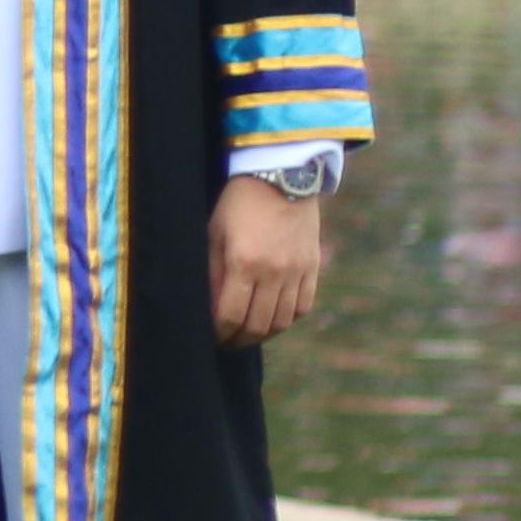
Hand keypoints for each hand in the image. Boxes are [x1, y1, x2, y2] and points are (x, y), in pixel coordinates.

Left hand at [210, 173, 327, 345]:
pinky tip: (273, 320)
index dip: (219, 333)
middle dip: (239, 340)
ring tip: (247, 335)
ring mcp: (297, 271)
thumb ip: (212, 272)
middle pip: (258, 325)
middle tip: (226, 343)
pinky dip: (287, 319)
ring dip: (263, 334)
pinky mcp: (312, 267)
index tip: (211, 338)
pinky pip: (303, 306)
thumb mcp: (215, 233)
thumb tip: (208, 308)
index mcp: (244, 263)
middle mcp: (274, 272)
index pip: (230, 315)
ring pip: (282, 321)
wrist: (282, 177)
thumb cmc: (237, 204)